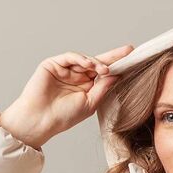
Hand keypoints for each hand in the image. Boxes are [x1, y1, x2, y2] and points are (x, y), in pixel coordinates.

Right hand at [0, 44, 134, 148]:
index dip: (116, 66)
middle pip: (97, 63)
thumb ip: (102, 88)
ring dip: (97, 63)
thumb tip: (117, 75)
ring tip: (105, 70)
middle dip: (112, 57)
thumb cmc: (63, 117)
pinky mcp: (53, 64)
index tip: (132, 59)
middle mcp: (76, 77)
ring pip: (85, 59)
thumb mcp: (90, 103)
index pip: (103, 74)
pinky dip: (81, 59)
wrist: (41, 120)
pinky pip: (70, 57)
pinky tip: (90, 65)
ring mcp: (65, 69)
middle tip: (127, 52)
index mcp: (85, 87)